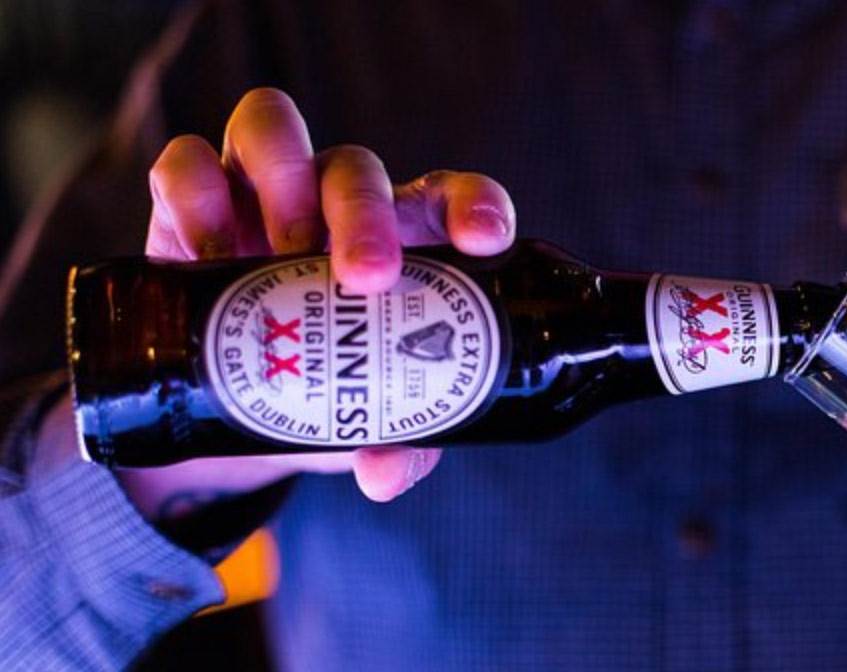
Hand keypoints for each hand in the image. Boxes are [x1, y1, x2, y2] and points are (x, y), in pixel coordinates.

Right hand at [88, 87, 514, 518]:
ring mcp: (263, 192)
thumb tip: (383, 474)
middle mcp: (337, 203)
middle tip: (365, 278)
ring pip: (271, 127)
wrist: (239, 400)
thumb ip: (399, 444)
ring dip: (281, 180)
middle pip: (357, 167)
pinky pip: (186, 163)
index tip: (486, 242)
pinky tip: (206, 254)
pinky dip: (193, 195)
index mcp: (405, 240)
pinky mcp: (193, 202)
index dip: (475, 205)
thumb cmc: (332, 389)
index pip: (451, 198)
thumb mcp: (371, 417)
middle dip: (364, 214)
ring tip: (281, 253)